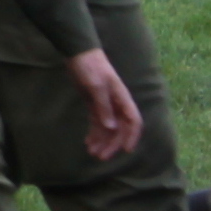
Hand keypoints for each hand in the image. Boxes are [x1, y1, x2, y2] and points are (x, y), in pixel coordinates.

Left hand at [68, 48, 141, 165]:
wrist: (77, 53)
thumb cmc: (90, 66)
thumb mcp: (96, 86)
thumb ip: (103, 106)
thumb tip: (111, 128)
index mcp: (121, 98)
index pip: (133, 121)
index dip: (132, 136)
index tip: (126, 150)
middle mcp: (116, 103)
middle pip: (119, 129)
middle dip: (112, 144)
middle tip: (100, 157)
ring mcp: (105, 104)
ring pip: (107, 128)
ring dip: (102, 141)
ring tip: (92, 153)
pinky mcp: (93, 103)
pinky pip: (97, 122)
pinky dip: (94, 133)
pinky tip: (87, 142)